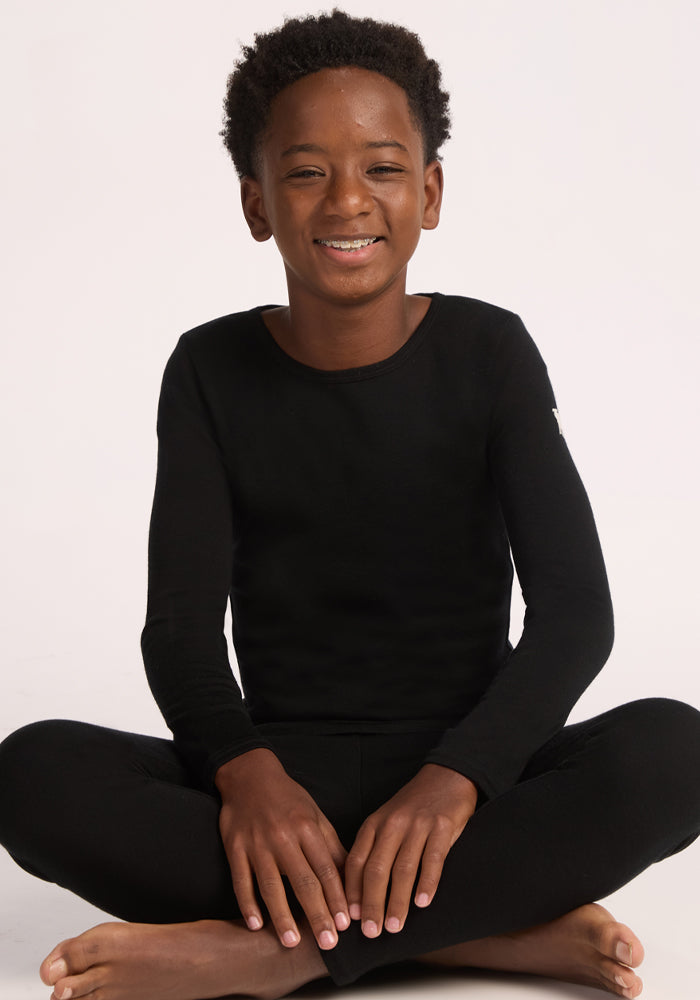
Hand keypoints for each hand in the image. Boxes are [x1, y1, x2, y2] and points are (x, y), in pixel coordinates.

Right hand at [215, 748, 349, 950]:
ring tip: (292, 941)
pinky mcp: (234, 848)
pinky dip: (247, 903)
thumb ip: (332, 845)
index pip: (326, 868)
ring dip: (282, 915)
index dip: (336, 897)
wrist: (250, 775)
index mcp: (306, 828)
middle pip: (303, 881)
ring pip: (271, 885)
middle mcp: (283, 837)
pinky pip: (241, 880)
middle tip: (327, 943)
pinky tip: (256, 924)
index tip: (345, 923)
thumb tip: (352, 877)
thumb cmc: (287, 798)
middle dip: (317, 914)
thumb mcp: (315, 815)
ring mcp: (257, 844)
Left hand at [344, 764, 477, 936]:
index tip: (350, 917)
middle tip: (370, 932)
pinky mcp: (442, 826)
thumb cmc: (413, 806)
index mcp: (374, 824)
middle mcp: (392, 824)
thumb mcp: (386, 820)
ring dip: (398, 901)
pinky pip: (433, 859)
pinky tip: (423, 903)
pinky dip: (427, 883)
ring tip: (394, 926)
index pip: (356, 861)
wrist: (446, 775)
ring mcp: (417, 825)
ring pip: (403, 869)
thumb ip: (374, 849)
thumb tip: (360, 892)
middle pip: (377, 869)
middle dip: (372, 904)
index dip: (352, 891)